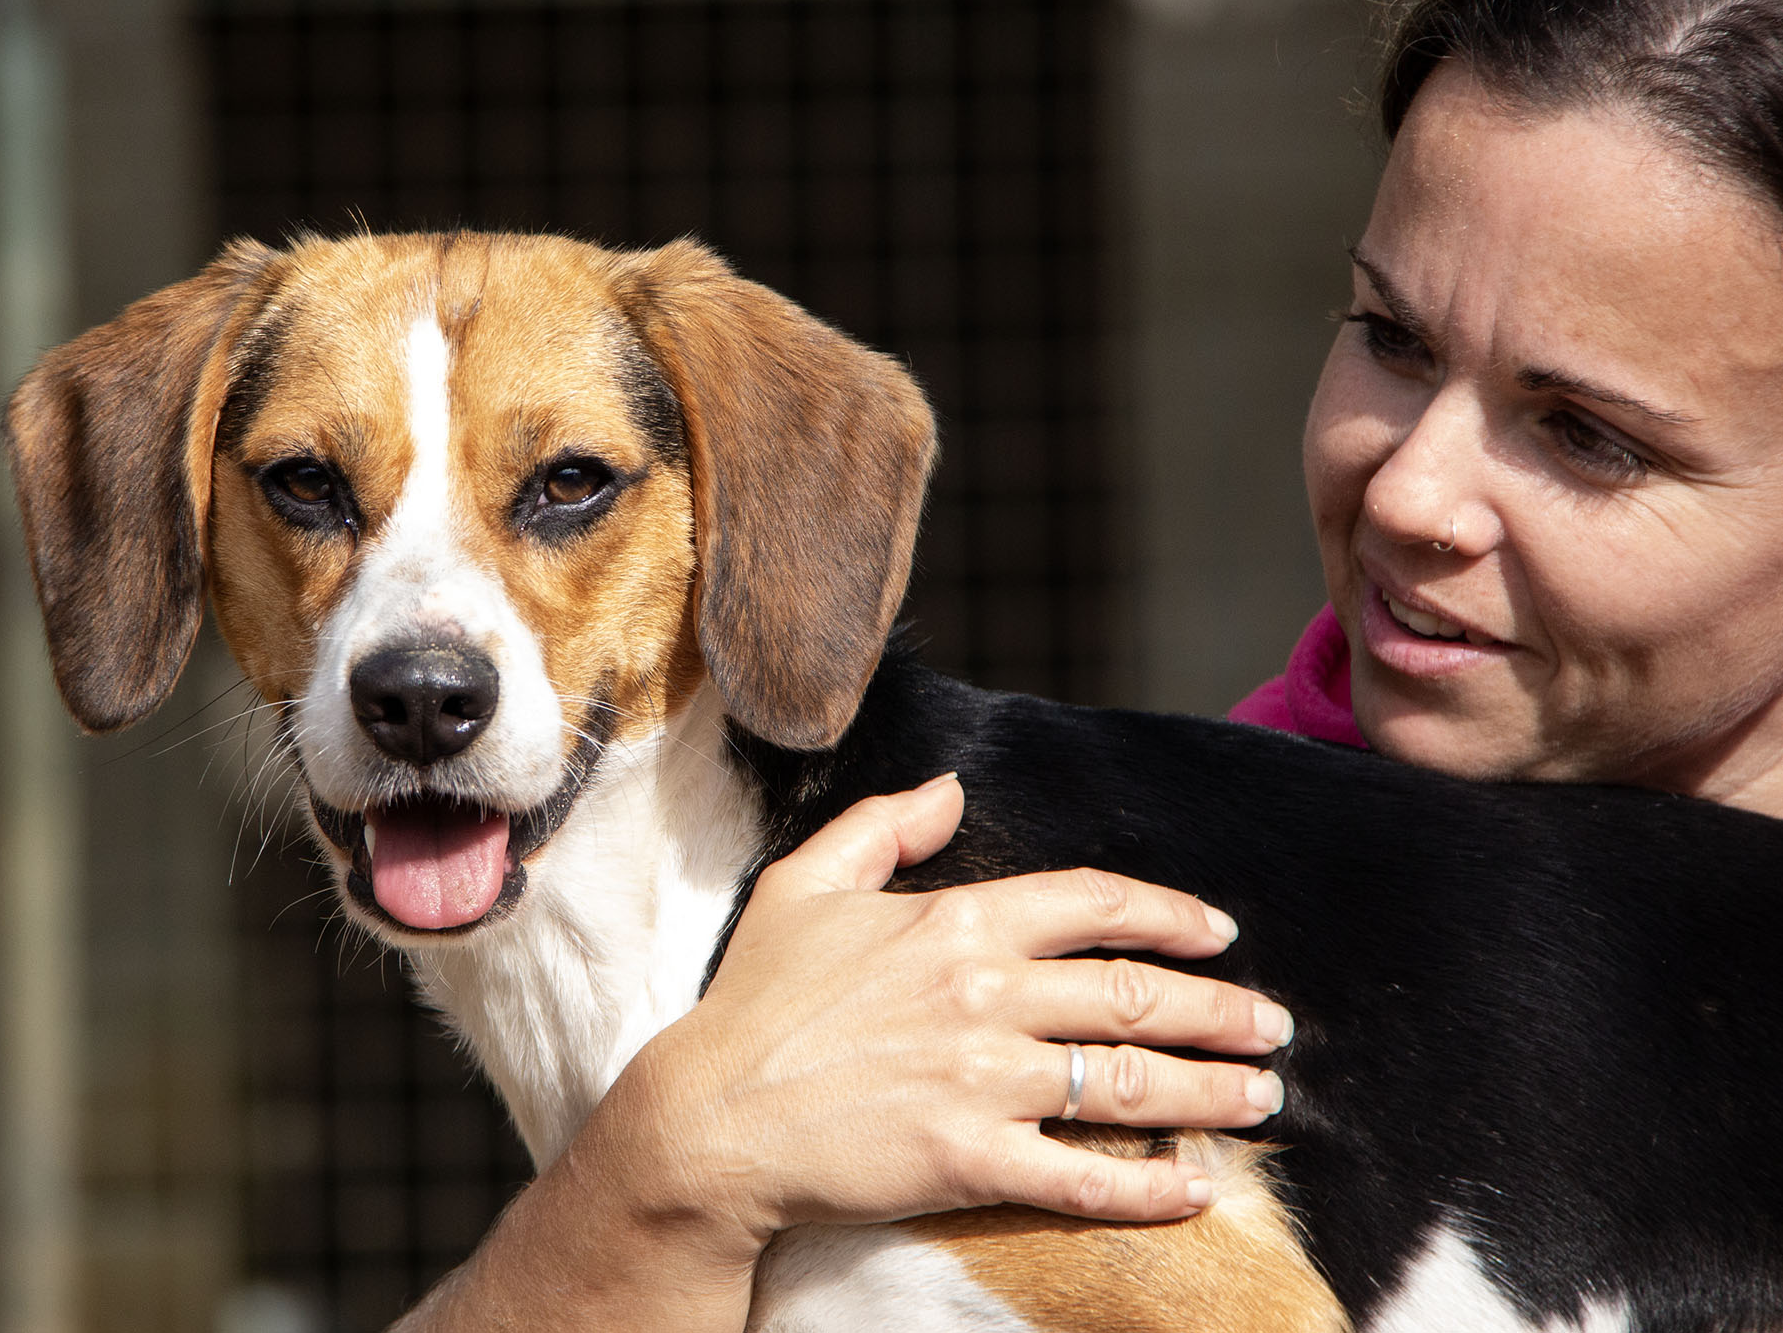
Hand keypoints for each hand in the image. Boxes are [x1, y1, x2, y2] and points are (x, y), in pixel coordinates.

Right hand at [604, 773, 1293, 1251]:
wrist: (709, 1117)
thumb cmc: (753, 1002)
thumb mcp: (803, 885)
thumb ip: (882, 826)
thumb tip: (950, 789)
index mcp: (954, 922)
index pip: (1093, 906)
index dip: (1169, 916)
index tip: (1217, 934)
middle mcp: (984, 994)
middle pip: (1134, 997)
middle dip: (1220, 1010)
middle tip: (1271, 1026)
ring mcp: (983, 1080)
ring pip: (1129, 1084)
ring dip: (1211, 1092)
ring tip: (1259, 1097)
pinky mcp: (972, 1160)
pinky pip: (1084, 1177)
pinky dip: (1150, 1189)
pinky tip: (1197, 1191)